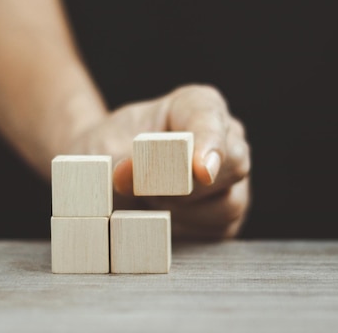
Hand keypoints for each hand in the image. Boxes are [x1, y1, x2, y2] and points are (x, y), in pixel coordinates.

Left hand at [66, 84, 250, 239]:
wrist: (107, 173)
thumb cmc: (111, 150)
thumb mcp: (104, 148)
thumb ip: (117, 158)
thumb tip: (127, 174)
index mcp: (198, 105)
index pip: (211, 118)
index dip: (209, 143)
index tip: (200, 171)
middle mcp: (226, 136)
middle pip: (233, 163)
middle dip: (187, 187)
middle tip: (147, 192)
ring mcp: (233, 176)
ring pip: (229, 203)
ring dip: (183, 212)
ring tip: (149, 203)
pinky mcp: (230, 213)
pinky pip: (221, 229)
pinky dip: (188, 231)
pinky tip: (164, 221)